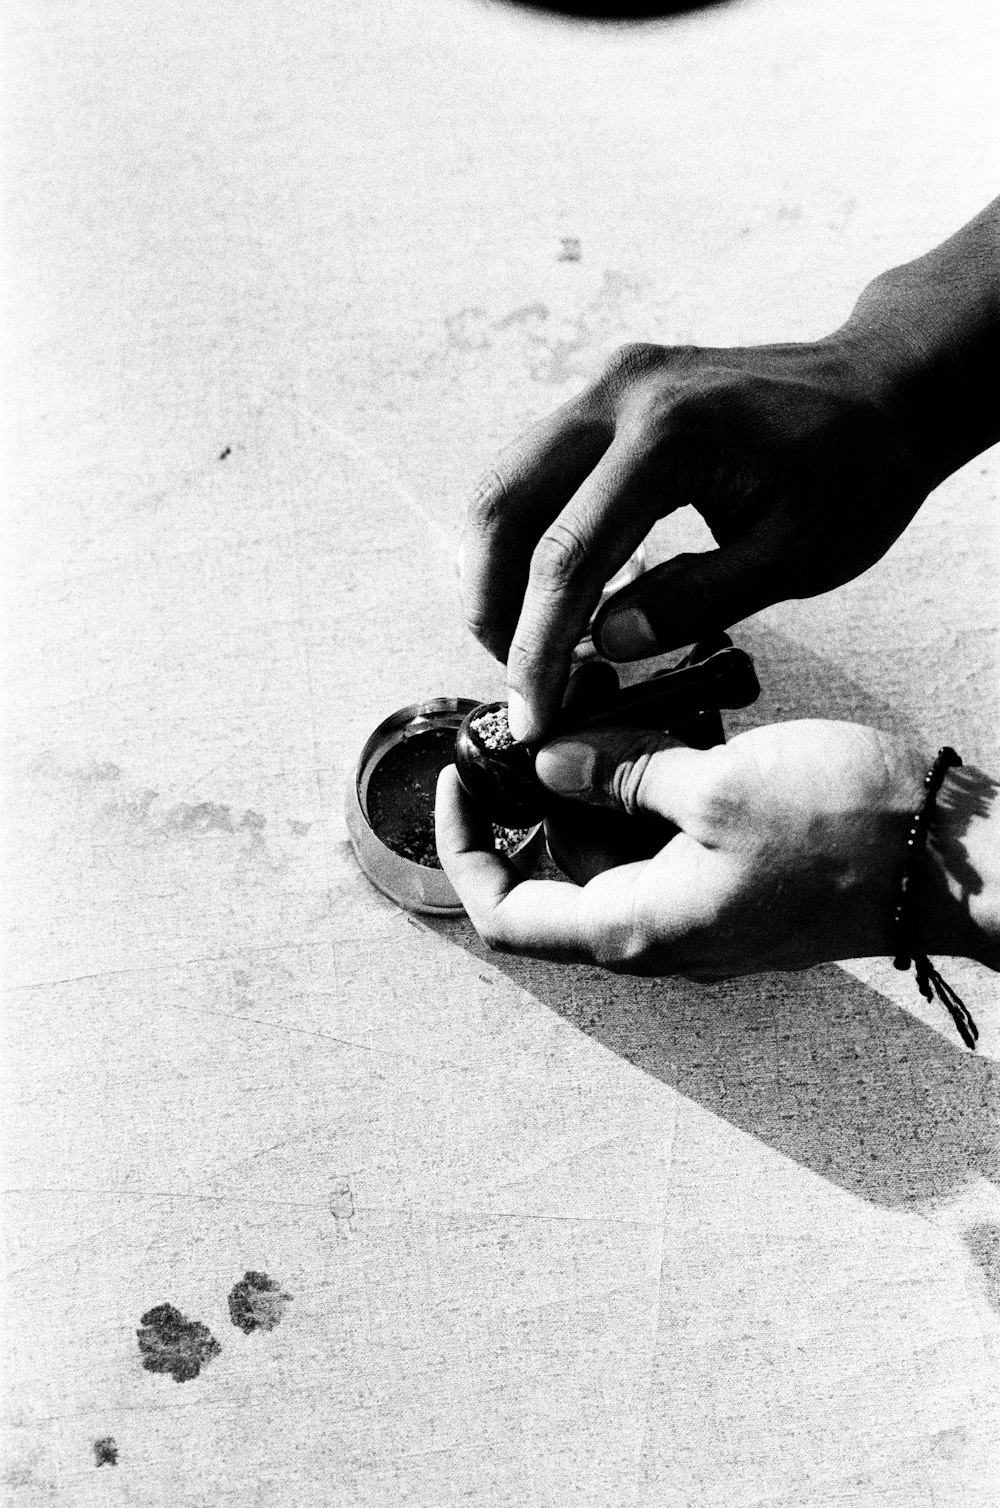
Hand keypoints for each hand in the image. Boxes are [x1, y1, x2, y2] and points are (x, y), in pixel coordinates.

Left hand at [435, 720, 970, 980]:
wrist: (954, 860)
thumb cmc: (845, 828)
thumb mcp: (714, 783)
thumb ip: (619, 773)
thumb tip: (550, 762)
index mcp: (638, 929)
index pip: (506, 913)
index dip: (464, 850)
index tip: (456, 784)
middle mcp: (662, 938)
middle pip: (555, 879)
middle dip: (531, 805)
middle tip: (528, 727)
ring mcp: (702, 918)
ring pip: (611, 858)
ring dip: (593, 793)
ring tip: (595, 717)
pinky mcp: (737, 892)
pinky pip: (663, 850)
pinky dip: (645, 798)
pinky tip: (659, 735)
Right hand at [459, 337, 929, 741]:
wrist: (885, 388)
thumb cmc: (857, 469)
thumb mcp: (793, 557)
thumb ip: (692, 603)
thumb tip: (606, 644)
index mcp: (669, 437)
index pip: (567, 556)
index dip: (538, 647)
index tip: (534, 711)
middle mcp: (620, 394)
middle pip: (501, 506)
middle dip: (491, 605)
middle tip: (515, 677)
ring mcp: (607, 384)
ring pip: (504, 482)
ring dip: (497, 569)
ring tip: (525, 640)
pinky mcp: (608, 393)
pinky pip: (533, 465)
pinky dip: (525, 532)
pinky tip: (551, 587)